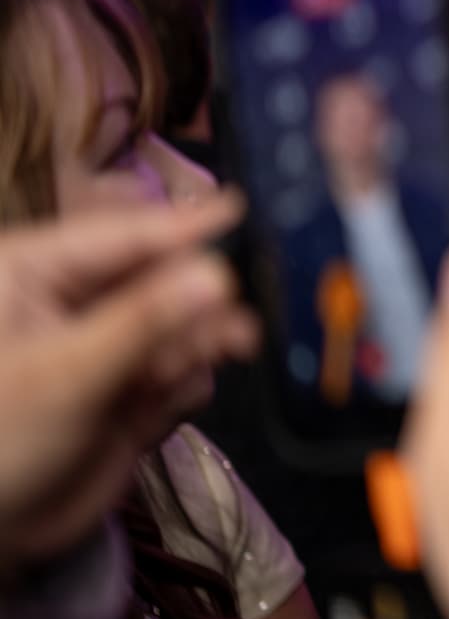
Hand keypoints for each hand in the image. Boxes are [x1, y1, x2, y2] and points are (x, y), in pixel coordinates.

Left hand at [0, 192, 254, 579]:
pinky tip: (162, 407)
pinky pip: (184, 369)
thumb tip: (220, 274)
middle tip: (239, 329)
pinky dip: (184, 385)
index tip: (243, 211)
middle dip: (199, 303)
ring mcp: (107, 345)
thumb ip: (146, 323)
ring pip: (183, 324)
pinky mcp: (130, 389)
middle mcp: (75, 299)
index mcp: (35, 271)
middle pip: (164, 277)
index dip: (184, 226)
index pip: (123, 235)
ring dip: (199, 346)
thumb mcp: (64, 375)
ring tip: (206, 368)